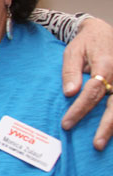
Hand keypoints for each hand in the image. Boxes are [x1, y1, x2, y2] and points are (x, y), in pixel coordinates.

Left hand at [61, 17, 112, 149]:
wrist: (104, 32)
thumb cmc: (86, 43)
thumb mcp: (73, 52)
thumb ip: (71, 72)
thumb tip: (70, 93)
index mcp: (105, 66)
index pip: (92, 93)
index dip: (80, 110)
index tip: (67, 123)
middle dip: (106, 126)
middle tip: (95, 144)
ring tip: (103, 142)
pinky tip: (112, 131)